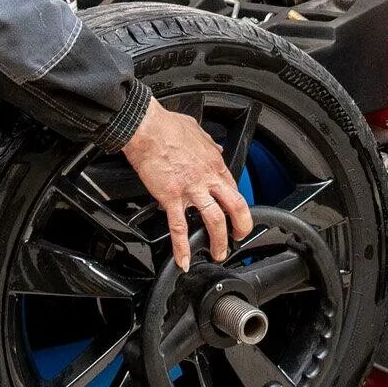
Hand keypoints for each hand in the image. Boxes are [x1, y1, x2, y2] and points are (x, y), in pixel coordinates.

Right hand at [120, 100, 253, 269]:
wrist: (146, 128)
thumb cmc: (168, 127)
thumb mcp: (198, 131)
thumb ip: (209, 144)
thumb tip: (216, 148)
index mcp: (214, 163)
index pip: (234, 189)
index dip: (237, 205)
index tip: (236, 214)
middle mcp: (207, 178)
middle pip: (235, 207)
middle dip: (241, 226)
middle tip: (239, 237)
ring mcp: (191, 189)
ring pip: (214, 220)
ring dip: (219, 241)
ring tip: (218, 253)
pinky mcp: (171, 197)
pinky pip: (178, 227)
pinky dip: (181, 247)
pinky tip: (183, 259)